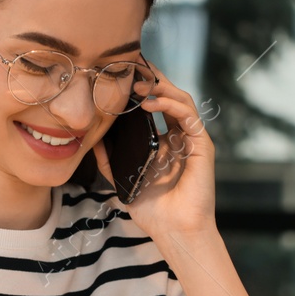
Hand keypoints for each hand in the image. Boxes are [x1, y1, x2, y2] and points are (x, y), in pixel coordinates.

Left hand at [92, 61, 216, 239]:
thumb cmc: (153, 210)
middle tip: (133, 65)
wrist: (174, 231)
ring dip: (161, 87)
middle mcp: (181, 136)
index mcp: (165, 141)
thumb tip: (91, 140)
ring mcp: (193, 140)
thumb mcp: (123, 179)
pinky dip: (170, 105)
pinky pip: (188, 116)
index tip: (125, 73)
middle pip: (170, 96)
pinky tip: (150, 103)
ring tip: (139, 82)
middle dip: (153, 78)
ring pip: (181, 100)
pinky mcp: (202, 146)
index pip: (157, 105)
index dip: (144, 87)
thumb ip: (109, 160)